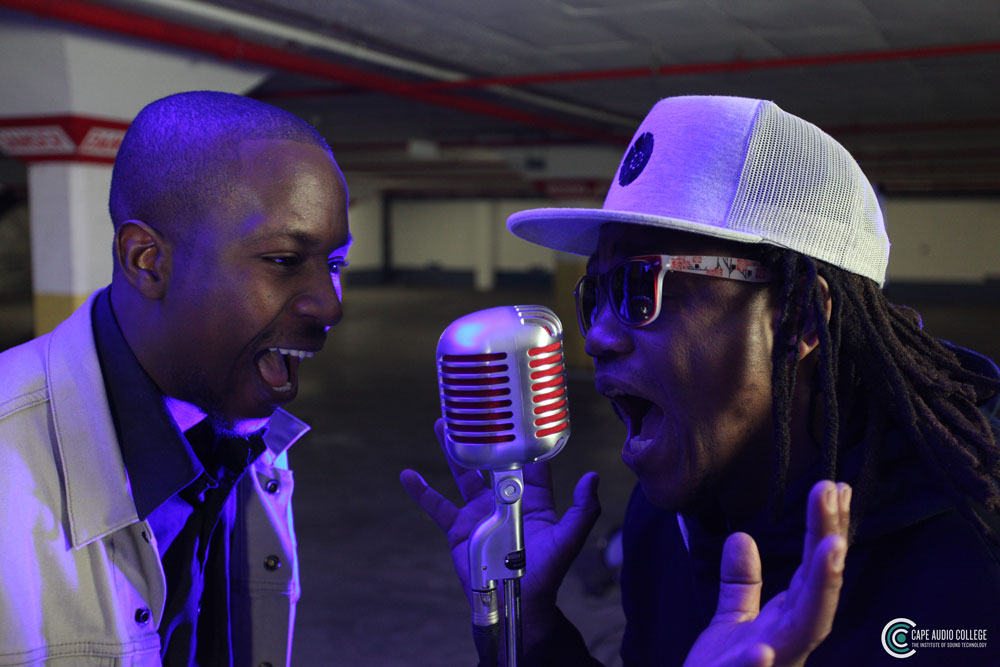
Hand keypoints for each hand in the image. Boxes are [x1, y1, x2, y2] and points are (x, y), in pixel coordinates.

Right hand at [400, 418, 600, 649]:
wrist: (517, 601)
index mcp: (532, 501)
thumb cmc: (547, 572)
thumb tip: (592, 477)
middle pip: (491, 462)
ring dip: (452, 452)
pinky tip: (407, 476)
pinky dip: (421, 491)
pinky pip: (436, 507)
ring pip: (463, 475)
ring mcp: (479, 513)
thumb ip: (584, 510)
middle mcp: (503, 501)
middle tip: (475, 411)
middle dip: (483, 438)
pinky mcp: (459, 529)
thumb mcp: (569, 539)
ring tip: (444, 426)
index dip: (525, 443)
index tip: (519, 416)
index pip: (530, 465)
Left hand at [683, 480, 850, 666]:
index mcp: (787, 624)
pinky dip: (759, 663)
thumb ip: (742, 584)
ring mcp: (771, 666)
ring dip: (822, 587)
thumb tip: (745, 536)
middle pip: (819, 588)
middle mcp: (789, 643)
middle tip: (834, 490)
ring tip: (832, 546)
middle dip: (830, 541)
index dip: (825, 530)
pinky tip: (762, 648)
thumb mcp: (730, 622)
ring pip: (805, 630)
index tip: (834, 487)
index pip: (814, 571)